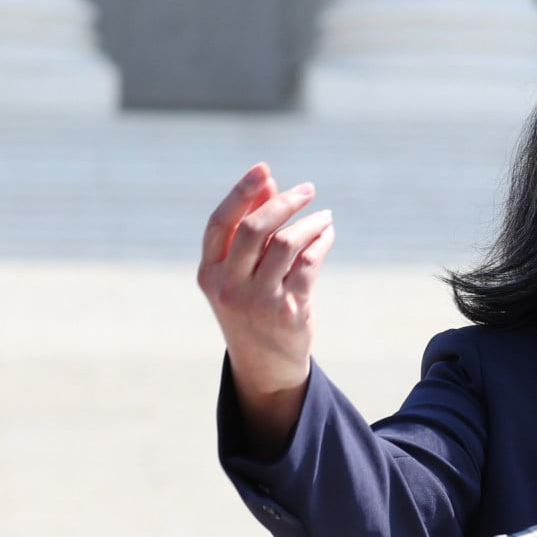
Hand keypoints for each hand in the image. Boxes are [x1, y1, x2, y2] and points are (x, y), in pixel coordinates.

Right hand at [196, 163, 334, 452]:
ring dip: (310, 224)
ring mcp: (257, 302)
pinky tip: (327, 234)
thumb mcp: (240, 275)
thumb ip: (249, 231)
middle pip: (255, 229)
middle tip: (308, 190)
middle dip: (284, 203)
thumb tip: (267, 182)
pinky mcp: (287, 312)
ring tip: (324, 217)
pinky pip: (308, 264)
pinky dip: (321, 243)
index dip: (241, 192)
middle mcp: (228, 288)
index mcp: (208, 274)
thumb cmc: (252, 310)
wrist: (266, 367)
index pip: (221, 223)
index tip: (264, 169)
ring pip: (285, 244)